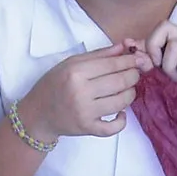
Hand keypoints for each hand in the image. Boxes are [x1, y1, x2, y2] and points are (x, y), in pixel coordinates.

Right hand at [18, 45, 151, 142]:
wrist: (37, 114)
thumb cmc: (54, 84)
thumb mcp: (71, 63)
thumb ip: (99, 55)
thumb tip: (124, 47)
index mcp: (76, 72)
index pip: (112, 64)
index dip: (130, 61)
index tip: (139, 60)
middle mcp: (81, 91)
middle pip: (120, 82)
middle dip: (134, 76)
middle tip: (135, 74)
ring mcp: (85, 112)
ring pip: (121, 102)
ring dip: (130, 95)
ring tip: (128, 90)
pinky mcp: (87, 129)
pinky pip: (113, 128)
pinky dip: (122, 120)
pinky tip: (121, 113)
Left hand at [144, 21, 176, 81]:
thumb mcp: (158, 74)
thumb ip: (145, 60)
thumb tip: (129, 45)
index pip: (162, 25)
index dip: (151, 42)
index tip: (153, 62)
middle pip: (166, 26)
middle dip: (156, 49)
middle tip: (162, 67)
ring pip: (174, 46)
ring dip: (171, 68)